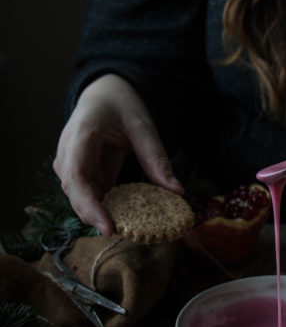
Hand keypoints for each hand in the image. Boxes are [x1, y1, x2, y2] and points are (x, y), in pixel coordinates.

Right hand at [53, 74, 182, 234]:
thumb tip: (176, 191)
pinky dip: (107, 205)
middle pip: (76, 194)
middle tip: (129, 233)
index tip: (108, 227)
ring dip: (103, 213)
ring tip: (132, 226)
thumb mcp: (142, 126)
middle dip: (98, 216)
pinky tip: (127, 214)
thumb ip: (156, 158)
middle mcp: (67, 153)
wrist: (103, 92)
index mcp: (80, 135)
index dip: (89, 206)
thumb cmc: (120, 104)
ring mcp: (70, 164)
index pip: (76, 178)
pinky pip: (90, 194)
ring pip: (81, 198)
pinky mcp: (79, 173)